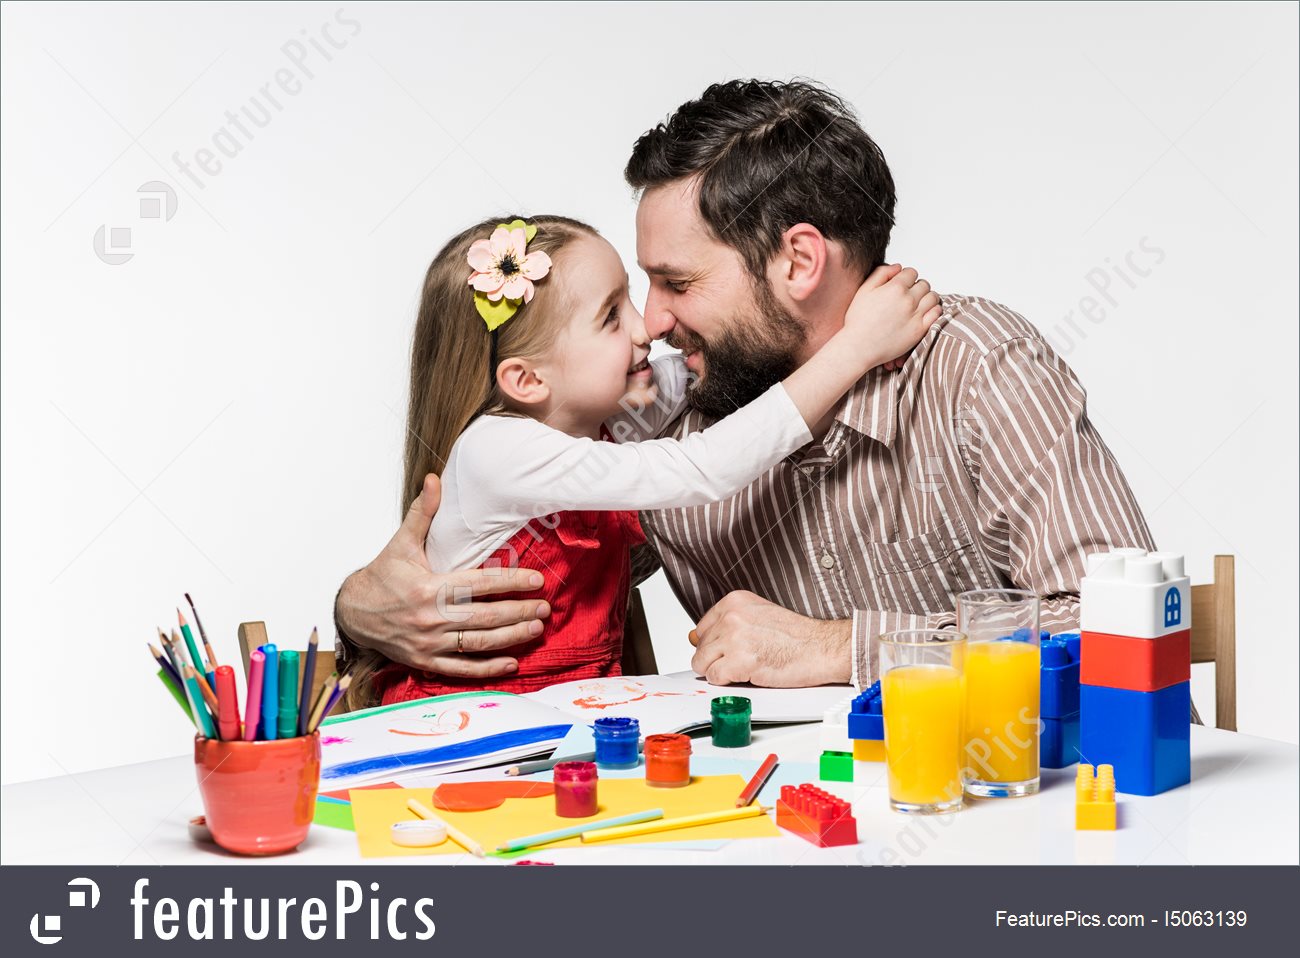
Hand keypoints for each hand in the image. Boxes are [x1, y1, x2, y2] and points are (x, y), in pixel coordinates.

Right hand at [335, 474, 549, 677]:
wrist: (353, 613)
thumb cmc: (382, 576)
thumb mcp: (402, 543)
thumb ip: (422, 513)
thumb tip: (434, 479)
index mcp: (430, 588)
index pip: (480, 584)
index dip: (512, 582)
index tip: (537, 580)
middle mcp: (431, 618)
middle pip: (486, 616)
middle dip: (520, 611)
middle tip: (545, 607)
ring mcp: (429, 643)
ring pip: (479, 643)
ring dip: (512, 637)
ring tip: (536, 628)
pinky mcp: (426, 661)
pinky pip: (462, 668)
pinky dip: (488, 668)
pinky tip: (512, 663)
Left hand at [688, 591, 851, 686]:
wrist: (820, 648)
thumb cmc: (796, 636)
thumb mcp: (758, 616)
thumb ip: (727, 624)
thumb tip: (695, 637)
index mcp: (734, 601)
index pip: (702, 628)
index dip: (715, 644)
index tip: (730, 648)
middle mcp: (731, 616)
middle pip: (700, 647)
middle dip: (717, 659)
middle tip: (744, 659)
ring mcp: (733, 638)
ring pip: (702, 663)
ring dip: (720, 671)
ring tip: (745, 666)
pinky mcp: (738, 661)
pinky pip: (714, 678)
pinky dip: (729, 682)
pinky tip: (749, 673)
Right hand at [844, 263, 941, 367]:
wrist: (859, 347)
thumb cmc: (858, 321)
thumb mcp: (864, 290)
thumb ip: (881, 273)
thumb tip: (898, 267)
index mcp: (894, 287)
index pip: (911, 272)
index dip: (906, 277)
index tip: (902, 284)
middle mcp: (908, 299)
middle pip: (924, 284)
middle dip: (917, 287)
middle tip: (909, 296)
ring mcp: (915, 315)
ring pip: (932, 297)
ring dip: (927, 297)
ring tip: (918, 303)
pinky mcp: (920, 329)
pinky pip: (936, 313)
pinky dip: (934, 310)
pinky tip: (925, 313)